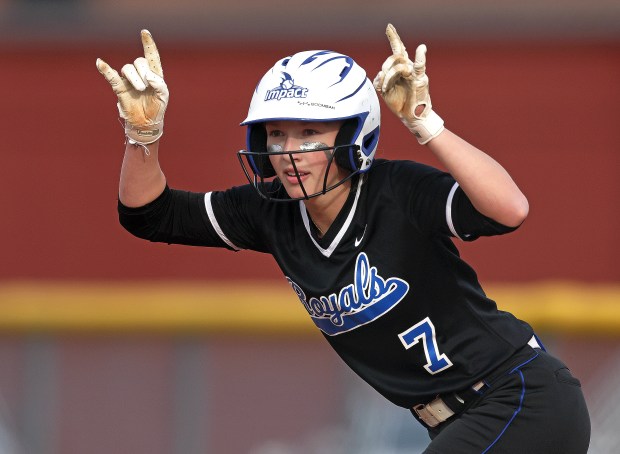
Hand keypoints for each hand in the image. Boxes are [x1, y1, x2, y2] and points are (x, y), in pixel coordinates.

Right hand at [96, 30, 168, 144]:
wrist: (146, 123)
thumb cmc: (156, 107)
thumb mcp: (164, 96)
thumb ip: (160, 84)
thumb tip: (148, 76)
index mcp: (154, 74)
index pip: (151, 55)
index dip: (148, 44)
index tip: (144, 32)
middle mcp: (140, 74)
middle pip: (139, 62)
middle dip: (144, 73)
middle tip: (147, 87)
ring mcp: (129, 80)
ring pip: (128, 68)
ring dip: (135, 78)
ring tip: (141, 90)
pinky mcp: (119, 88)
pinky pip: (111, 76)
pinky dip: (105, 69)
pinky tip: (100, 63)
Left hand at [373, 24, 443, 144]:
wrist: (411, 118)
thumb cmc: (400, 104)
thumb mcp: (386, 91)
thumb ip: (381, 81)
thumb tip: (379, 75)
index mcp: (401, 69)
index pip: (398, 50)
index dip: (394, 38)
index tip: (389, 27)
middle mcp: (409, 68)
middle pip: (395, 57)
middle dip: (385, 66)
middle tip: (383, 82)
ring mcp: (415, 74)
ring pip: (399, 65)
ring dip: (389, 77)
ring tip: (386, 89)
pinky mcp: (420, 81)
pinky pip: (420, 67)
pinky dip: (421, 57)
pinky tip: (421, 48)